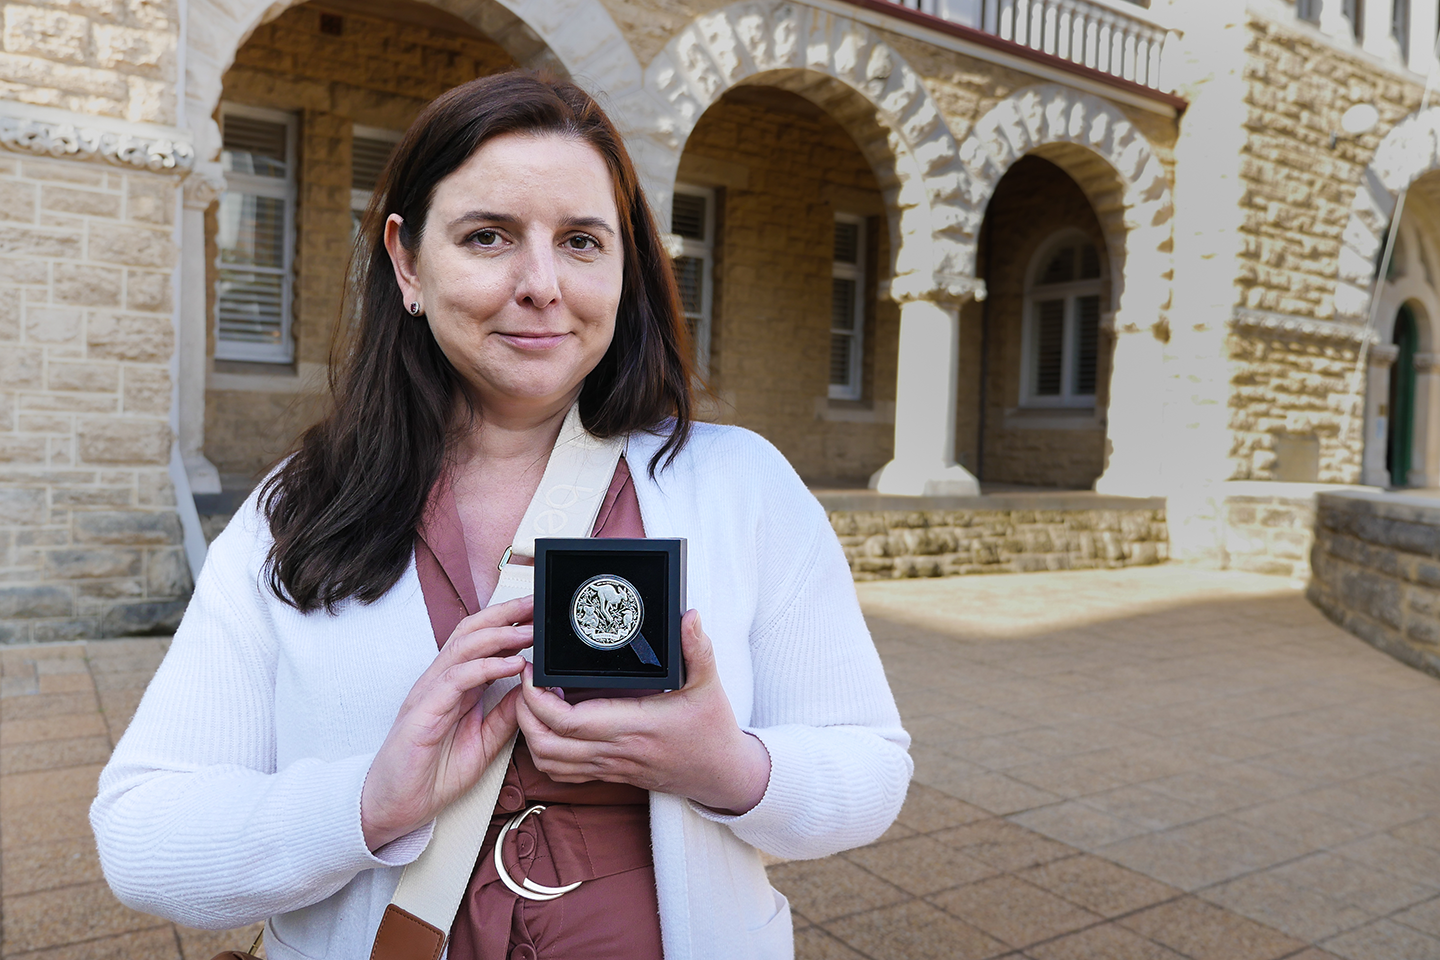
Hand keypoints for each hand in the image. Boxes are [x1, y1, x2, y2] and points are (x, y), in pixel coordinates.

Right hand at [360, 596, 533, 850]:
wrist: (394, 809)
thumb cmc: (430, 776)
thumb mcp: (483, 744)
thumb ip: (504, 716)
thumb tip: (531, 690)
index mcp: (454, 687)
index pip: (480, 642)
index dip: (508, 624)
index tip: (537, 615)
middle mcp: (439, 683)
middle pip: (471, 633)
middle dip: (505, 615)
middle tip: (536, 606)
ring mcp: (428, 694)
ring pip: (463, 648)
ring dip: (499, 635)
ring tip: (529, 630)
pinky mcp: (423, 712)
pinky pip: (456, 680)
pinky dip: (486, 667)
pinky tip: (511, 664)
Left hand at [516, 610, 771, 813]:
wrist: (720, 775)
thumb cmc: (712, 731)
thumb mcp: (710, 685)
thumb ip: (698, 649)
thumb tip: (689, 617)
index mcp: (634, 726)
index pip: (570, 721)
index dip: (539, 698)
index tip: (532, 671)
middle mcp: (615, 750)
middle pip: (547, 745)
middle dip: (524, 713)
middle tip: (525, 682)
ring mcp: (609, 765)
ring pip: (549, 762)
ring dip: (530, 734)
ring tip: (534, 701)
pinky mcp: (609, 773)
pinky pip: (563, 773)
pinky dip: (544, 753)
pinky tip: (550, 727)